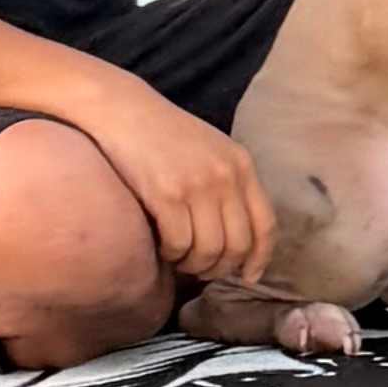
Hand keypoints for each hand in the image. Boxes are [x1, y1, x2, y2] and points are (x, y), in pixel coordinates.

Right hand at [89, 82, 278, 289]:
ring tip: (179, 259)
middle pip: (237, 245)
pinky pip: (179, 244)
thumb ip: (229, 184)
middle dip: (220, 268)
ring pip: (209, 251)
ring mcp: (197, 185)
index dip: (259, 258)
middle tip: (201, 270)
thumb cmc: (162, 134)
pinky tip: (163, 247)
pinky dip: (172, 254)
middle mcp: (226, 176)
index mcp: (241, 164)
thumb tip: (237, 239)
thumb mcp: (210, 150)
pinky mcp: (167, 194)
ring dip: (194, 265)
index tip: (248, 277)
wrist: (122, 109)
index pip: (265, 224)